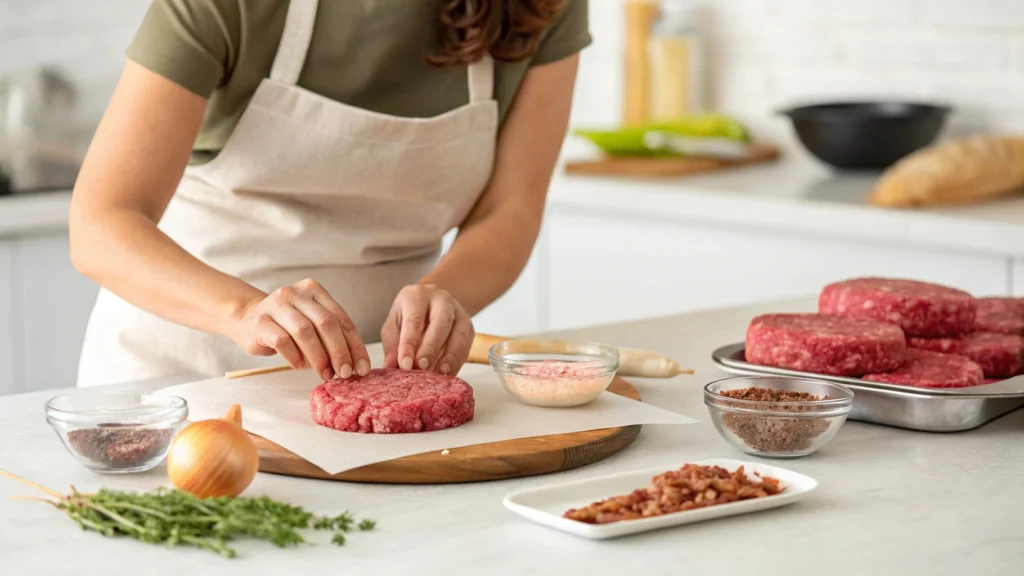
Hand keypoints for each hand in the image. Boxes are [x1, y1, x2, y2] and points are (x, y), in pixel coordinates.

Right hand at [230, 279, 369, 379]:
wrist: (247, 317)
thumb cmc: (287, 325)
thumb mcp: (311, 323)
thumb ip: (331, 336)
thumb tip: (353, 365)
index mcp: (314, 291)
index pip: (341, 319)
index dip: (354, 345)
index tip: (361, 367)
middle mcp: (295, 293)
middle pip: (325, 323)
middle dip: (339, 352)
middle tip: (344, 373)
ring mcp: (276, 305)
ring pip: (305, 332)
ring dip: (318, 357)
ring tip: (325, 374)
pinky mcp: (260, 321)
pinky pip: (282, 340)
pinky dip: (294, 356)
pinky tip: (299, 365)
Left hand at [381, 284, 473, 375]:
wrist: (430, 303)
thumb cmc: (408, 316)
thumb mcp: (394, 326)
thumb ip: (393, 346)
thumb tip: (391, 367)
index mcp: (418, 295)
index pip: (414, 320)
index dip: (409, 343)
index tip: (405, 364)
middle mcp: (441, 299)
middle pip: (441, 321)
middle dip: (432, 347)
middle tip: (422, 367)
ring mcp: (459, 311)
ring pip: (459, 333)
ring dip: (450, 357)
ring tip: (439, 374)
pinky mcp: (469, 326)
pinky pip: (466, 344)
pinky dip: (457, 361)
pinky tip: (448, 373)